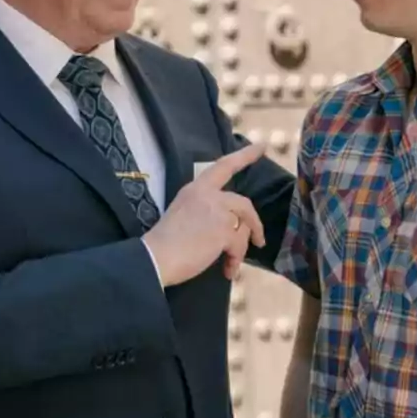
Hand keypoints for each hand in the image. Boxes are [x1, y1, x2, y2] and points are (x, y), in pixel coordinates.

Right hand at [143, 143, 266, 286]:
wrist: (154, 258)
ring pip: (243, 226)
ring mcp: (217, 211)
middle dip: (254, 224)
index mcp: (195, 189)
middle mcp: (208, 195)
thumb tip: (230, 229)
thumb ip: (205, 213)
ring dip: (241, 247)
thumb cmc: (163, 244)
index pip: (223, 166)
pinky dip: (235, 259)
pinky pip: (239, 245)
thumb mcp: (183, 215)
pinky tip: (227, 270)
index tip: (261, 147)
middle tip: (260, 240)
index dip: (244, 156)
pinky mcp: (223, 230)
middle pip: (244, 204)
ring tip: (230, 263)